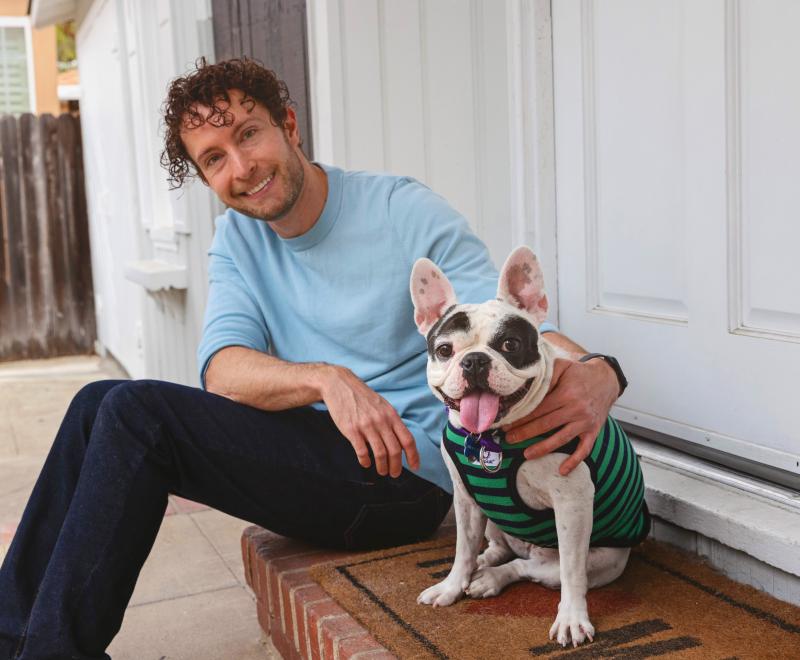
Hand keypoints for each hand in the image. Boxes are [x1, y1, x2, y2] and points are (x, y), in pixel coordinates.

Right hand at [319, 366, 419, 477]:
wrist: (339, 385)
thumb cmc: (362, 397)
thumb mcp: (382, 405)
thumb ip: (391, 422)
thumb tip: (400, 441)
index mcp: (391, 415)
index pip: (407, 439)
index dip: (413, 455)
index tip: (415, 466)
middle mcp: (381, 421)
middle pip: (395, 450)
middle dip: (396, 466)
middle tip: (394, 474)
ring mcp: (366, 426)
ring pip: (380, 453)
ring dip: (382, 467)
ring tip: (381, 471)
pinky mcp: (351, 430)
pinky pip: (362, 451)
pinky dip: (365, 461)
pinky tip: (365, 463)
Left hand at [502, 357, 618, 474]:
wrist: (607, 379)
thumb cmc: (579, 373)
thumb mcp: (562, 366)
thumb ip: (545, 375)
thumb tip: (526, 386)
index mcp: (566, 393)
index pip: (538, 408)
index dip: (522, 417)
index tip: (507, 423)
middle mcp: (576, 409)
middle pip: (546, 424)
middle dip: (525, 433)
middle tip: (509, 439)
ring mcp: (585, 422)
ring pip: (561, 439)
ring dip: (542, 448)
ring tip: (526, 454)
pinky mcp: (593, 431)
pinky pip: (584, 449)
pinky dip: (574, 461)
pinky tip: (562, 470)